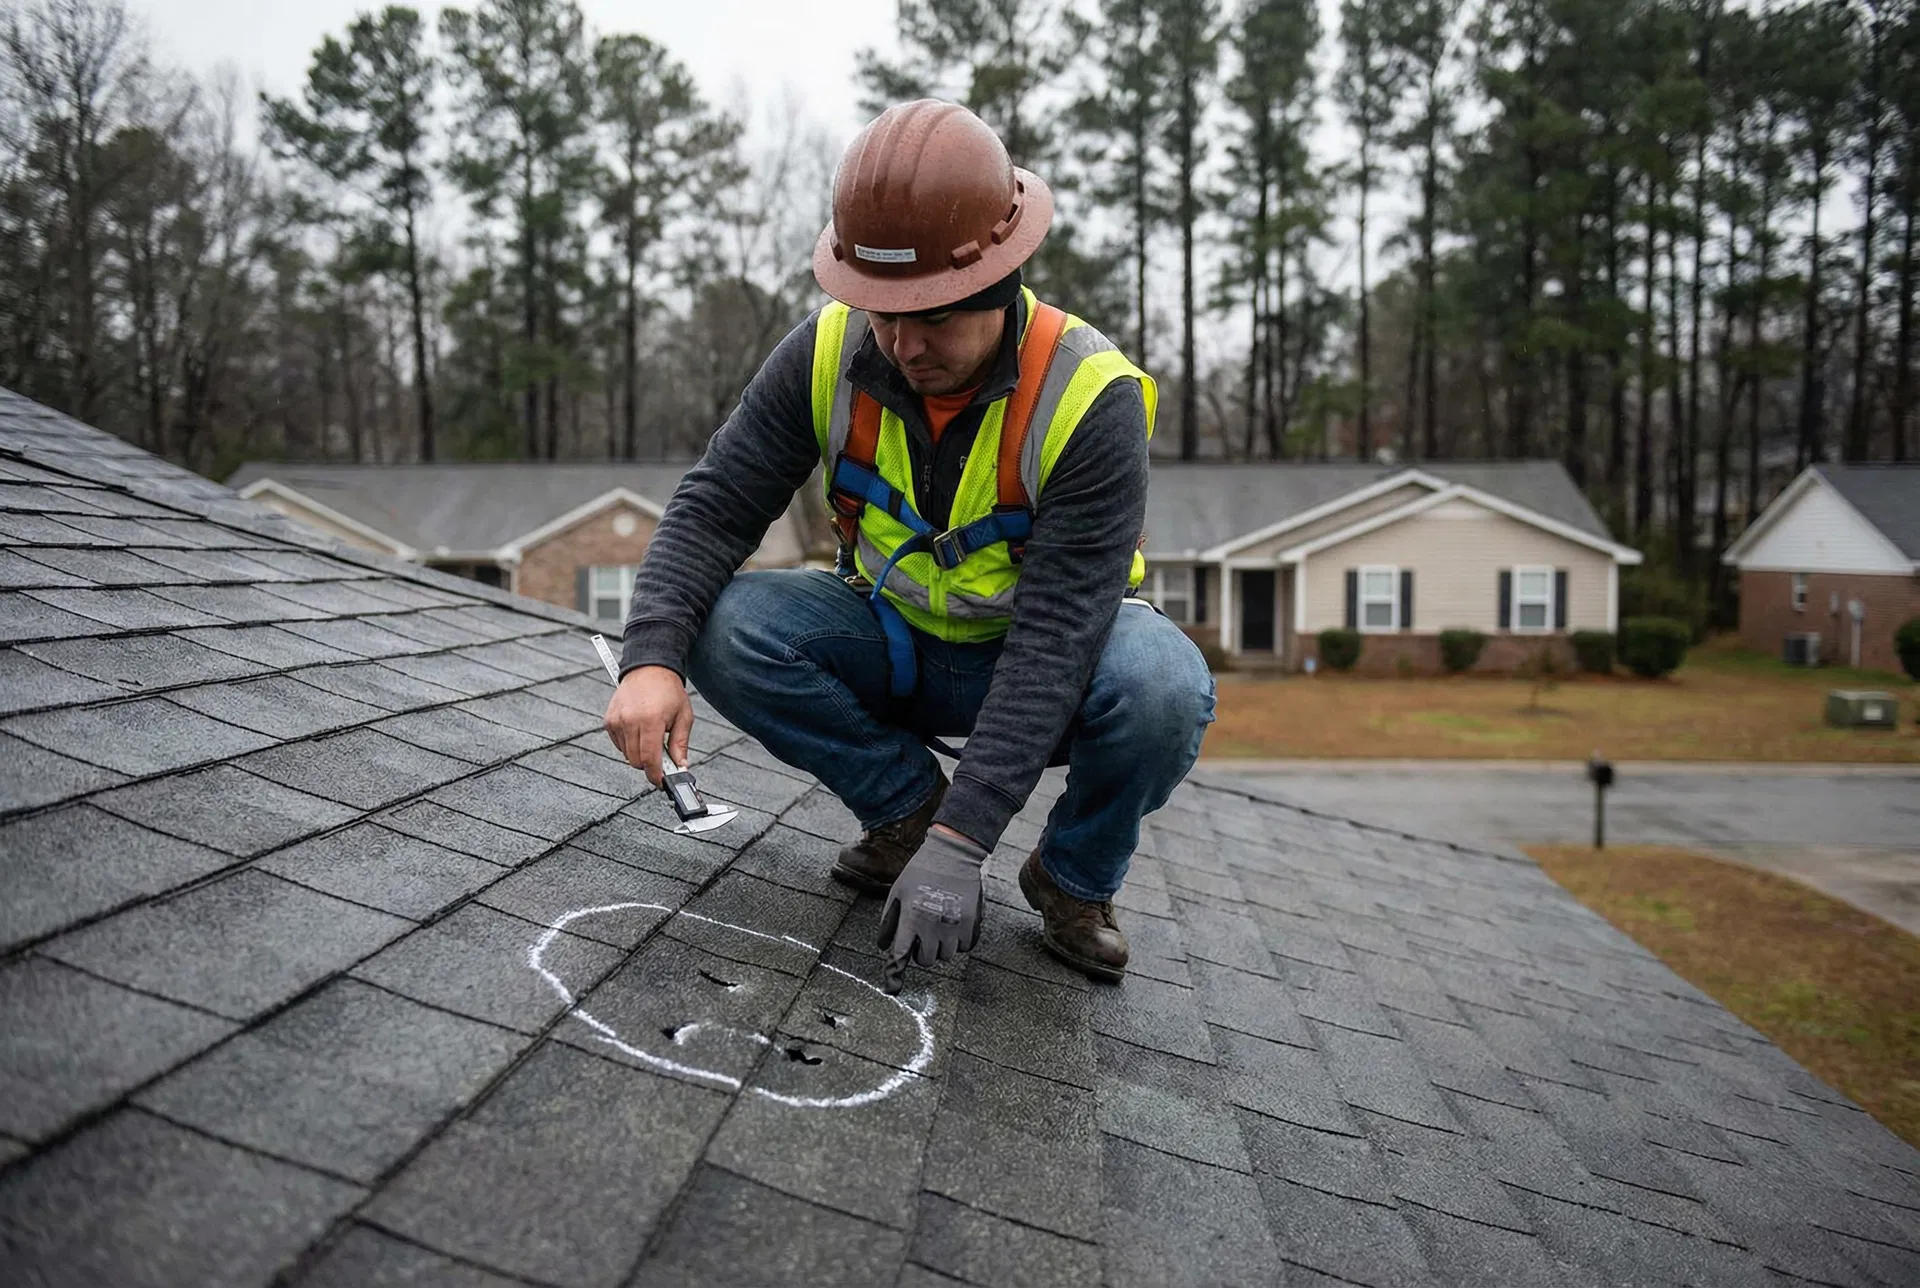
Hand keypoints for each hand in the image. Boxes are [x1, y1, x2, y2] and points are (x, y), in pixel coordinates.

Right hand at [603, 665, 693, 786]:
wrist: (649, 669)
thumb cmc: (668, 691)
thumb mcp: (683, 717)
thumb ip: (680, 745)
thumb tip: (681, 767)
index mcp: (651, 721)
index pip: (650, 759)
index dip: (656, 775)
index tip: (661, 782)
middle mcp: (630, 721)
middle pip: (636, 761)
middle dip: (649, 764)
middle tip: (661, 756)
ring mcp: (617, 721)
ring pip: (626, 754)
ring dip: (639, 753)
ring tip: (650, 736)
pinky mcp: (609, 720)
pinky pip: (618, 744)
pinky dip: (629, 744)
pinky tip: (639, 730)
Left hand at [878, 826, 986, 982]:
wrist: (953, 854)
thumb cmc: (921, 871)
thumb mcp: (898, 891)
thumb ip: (889, 919)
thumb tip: (883, 945)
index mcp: (912, 916)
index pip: (901, 953)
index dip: (895, 971)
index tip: (892, 987)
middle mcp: (933, 925)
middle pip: (927, 960)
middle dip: (922, 952)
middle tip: (922, 937)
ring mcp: (954, 925)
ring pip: (946, 956)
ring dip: (941, 948)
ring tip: (938, 928)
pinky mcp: (972, 923)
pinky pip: (965, 947)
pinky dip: (959, 942)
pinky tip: (954, 927)